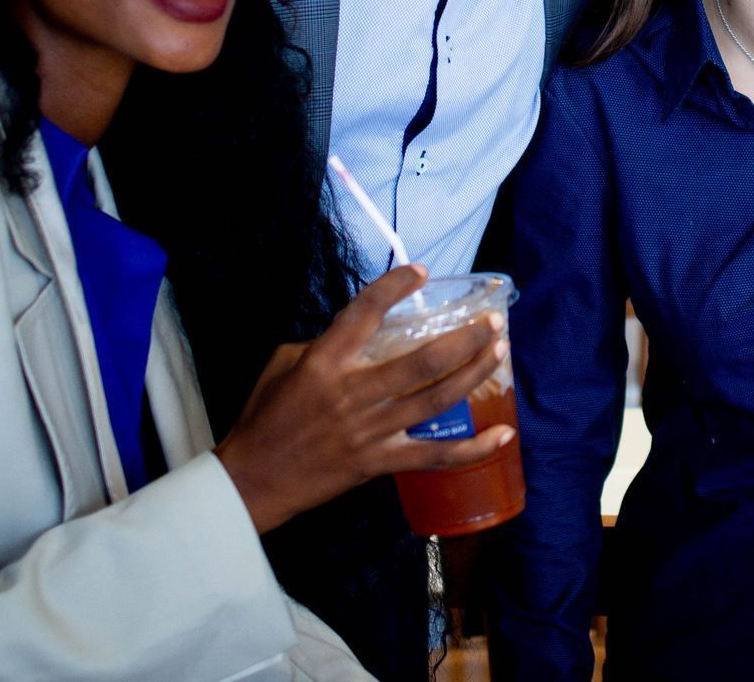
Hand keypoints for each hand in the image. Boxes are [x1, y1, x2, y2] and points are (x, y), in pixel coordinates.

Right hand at [214, 264, 514, 534]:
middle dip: (464, 338)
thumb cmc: (265, 417)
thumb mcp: (282, 364)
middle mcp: (352, 392)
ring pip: (434, 400)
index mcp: (325, 361)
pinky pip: (433, 456)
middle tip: (491, 320)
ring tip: (499, 352)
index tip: (422, 272)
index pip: (365, 313)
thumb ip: (322, 343)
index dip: (394, 288)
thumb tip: (365, 332)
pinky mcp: (378, 463)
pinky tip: (503, 434)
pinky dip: (471, 448)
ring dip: (472, 374)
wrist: (250, 481)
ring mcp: (369, 430)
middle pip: (421, 361)